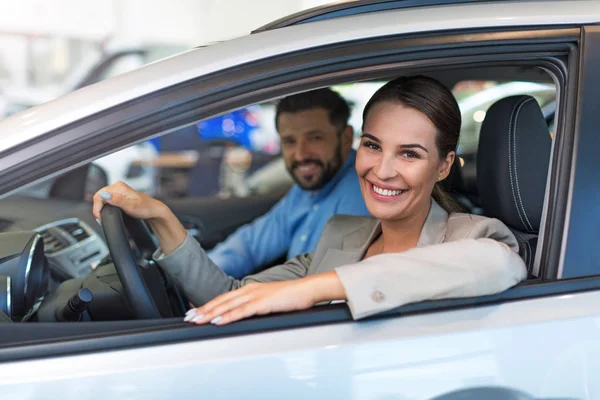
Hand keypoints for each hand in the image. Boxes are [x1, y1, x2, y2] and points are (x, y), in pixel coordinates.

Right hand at [92, 181, 167, 221]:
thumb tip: (104, 195)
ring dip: (101, 208)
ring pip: (102, 198)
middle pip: (99, 196)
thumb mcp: (131, 206)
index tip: (100, 218)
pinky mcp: (119, 195)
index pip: (99, 195)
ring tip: (104, 217)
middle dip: (98, 209)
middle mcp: (117, 186)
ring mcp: (118, 190)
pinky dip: (105, 207)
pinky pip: (107, 200)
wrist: (154, 210)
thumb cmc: (145, 208)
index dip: (97, 208)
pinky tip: (108, 213)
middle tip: (101, 220)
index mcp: (119, 187)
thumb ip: (117, 200)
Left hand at [184, 280, 316, 325]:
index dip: (209, 305)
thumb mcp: (269, 301)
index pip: (225, 298)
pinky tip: (218, 321)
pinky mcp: (263, 303)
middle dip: (203, 309)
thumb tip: (245, 315)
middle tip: (188, 317)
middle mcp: (250, 290)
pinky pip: (242, 311)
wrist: (308, 289)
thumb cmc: (292, 296)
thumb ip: (256, 306)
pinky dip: (228, 316)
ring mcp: (256, 296)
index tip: (196, 311)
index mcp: (251, 289)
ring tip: (197, 320)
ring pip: (228, 306)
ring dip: (210, 313)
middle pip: (221, 301)